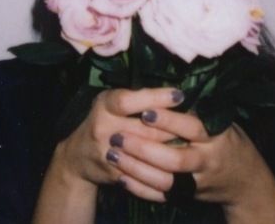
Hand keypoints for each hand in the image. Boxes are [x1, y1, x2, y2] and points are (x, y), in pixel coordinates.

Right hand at [55, 88, 181, 197]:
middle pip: (144, 130)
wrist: (78, 157)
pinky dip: (162, 177)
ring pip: (147, 156)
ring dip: (171, 152)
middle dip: (172, 129)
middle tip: (195, 126)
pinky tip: (179, 174)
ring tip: (191, 147)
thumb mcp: (111, 101)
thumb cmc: (104, 119)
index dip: (155, 98)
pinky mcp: (113, 175)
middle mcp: (103, 128)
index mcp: (104, 105)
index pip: (129, 101)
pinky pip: (143, 179)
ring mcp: (108, 154)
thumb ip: (136, 97)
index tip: (179, 95)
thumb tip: (173, 94)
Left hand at [106, 107, 274, 220]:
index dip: (169, 120)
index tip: (146, 111)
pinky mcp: (189, 196)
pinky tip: (121, 178)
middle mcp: (208, 160)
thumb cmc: (225, 139)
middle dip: (145, 148)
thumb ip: (195, 109)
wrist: (245, 180)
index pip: (192, 126)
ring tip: (113, 155)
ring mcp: (198, 182)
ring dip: (137, 168)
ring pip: (166, 180)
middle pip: (176, 158)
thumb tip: (166, 91)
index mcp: (215, 135)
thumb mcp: (220, 119)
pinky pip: (163, 196)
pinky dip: (141, 189)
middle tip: (118, 136)